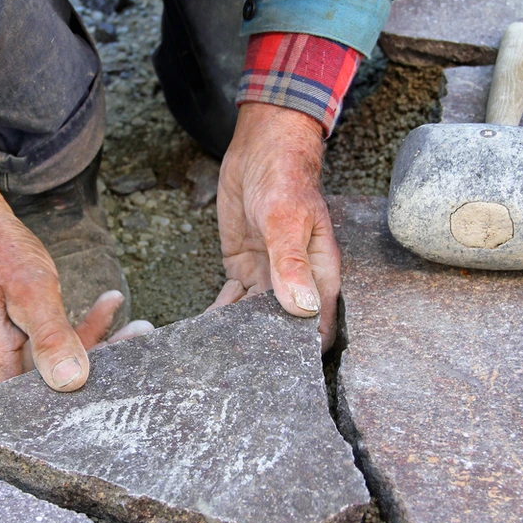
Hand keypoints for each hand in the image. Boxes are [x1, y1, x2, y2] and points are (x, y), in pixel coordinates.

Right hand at [0, 119, 138, 388]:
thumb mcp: (31, 292)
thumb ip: (50, 338)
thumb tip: (70, 381)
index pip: (43, 402)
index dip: (82, 398)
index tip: (120, 377)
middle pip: (56, 386)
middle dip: (102, 368)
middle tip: (138, 341)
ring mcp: (11, 356)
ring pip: (62, 365)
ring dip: (100, 344)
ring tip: (138, 327)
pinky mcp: (22, 341)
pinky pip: (58, 345)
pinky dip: (85, 328)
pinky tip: (109, 306)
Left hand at [211, 103, 340, 349]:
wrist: (261, 150)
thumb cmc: (285, 180)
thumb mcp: (286, 220)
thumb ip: (291, 263)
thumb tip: (301, 308)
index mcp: (318, 275)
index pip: (317, 326)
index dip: (303, 351)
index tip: (280, 372)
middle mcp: (295, 282)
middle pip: (282, 328)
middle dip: (264, 348)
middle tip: (236, 371)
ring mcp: (267, 277)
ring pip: (254, 318)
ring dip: (238, 334)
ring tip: (215, 358)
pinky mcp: (243, 268)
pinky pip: (232, 301)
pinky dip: (220, 315)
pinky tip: (204, 332)